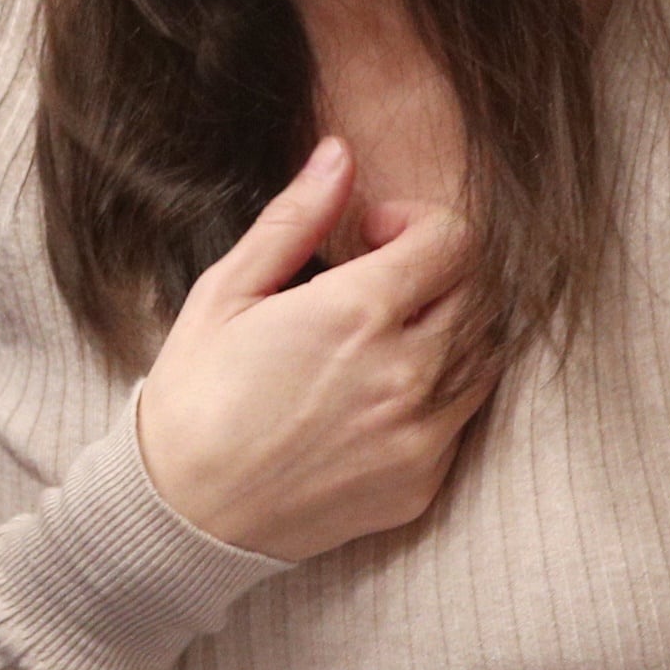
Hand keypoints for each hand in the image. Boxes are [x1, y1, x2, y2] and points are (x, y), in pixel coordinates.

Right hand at [133, 137, 494, 561]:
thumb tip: (340, 154)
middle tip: (381, 279)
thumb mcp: (227, 291)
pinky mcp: (424, 481)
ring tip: (387, 333)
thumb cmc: (196, 394)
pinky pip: (464, 415)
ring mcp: (422, 434)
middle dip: (439, 269)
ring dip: (449, 327)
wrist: (185, 515)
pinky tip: (383, 389)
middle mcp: (406, 373)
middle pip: (478, 291)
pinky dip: (442, 389)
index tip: (372, 236)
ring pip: (484, 354)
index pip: (452, 240)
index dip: (416, 221)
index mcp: (357, 313)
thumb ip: (296, 219)